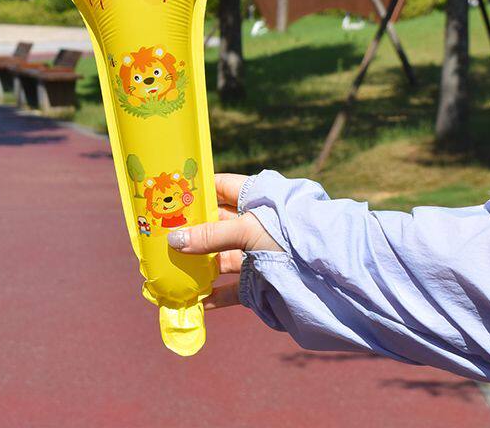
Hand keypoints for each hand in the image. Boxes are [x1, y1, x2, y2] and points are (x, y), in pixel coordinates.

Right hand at [167, 173, 282, 309]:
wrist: (331, 275)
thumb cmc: (290, 236)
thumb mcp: (249, 230)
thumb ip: (211, 236)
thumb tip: (173, 241)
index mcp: (252, 199)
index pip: (217, 187)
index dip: (195, 190)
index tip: (167, 195)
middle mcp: (250, 225)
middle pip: (212, 225)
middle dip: (188, 231)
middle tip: (158, 235)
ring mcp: (253, 254)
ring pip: (217, 258)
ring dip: (196, 265)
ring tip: (169, 270)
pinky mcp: (258, 282)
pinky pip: (230, 288)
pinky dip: (213, 295)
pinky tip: (195, 301)